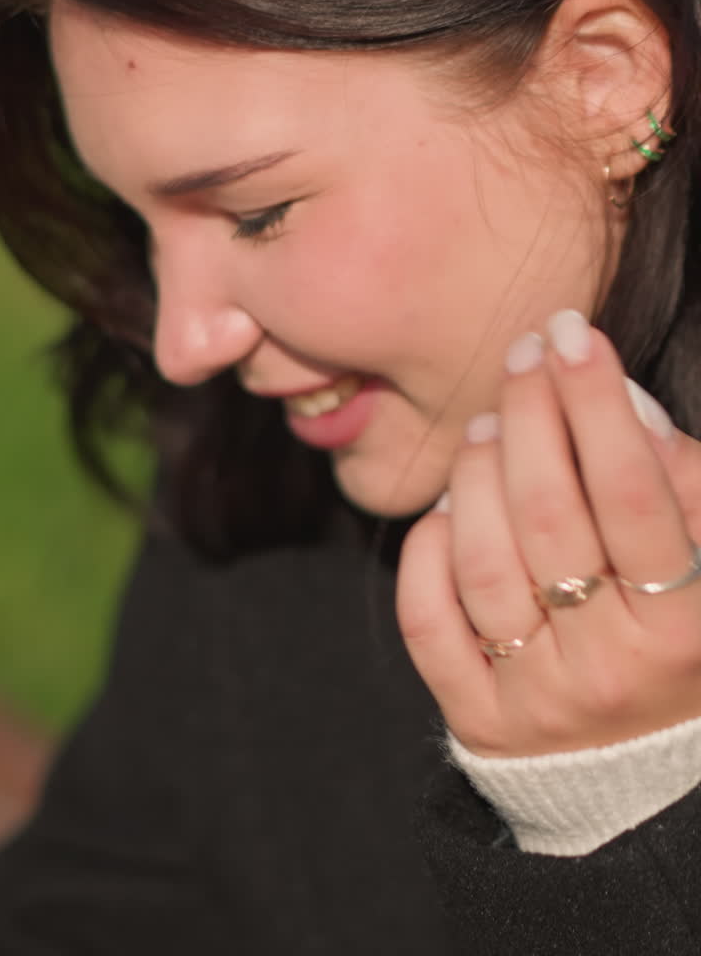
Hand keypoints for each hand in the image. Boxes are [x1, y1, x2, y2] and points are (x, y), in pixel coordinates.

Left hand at [396, 310, 700, 757]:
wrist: (648, 770)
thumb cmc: (684, 633)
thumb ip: (683, 483)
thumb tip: (618, 401)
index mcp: (687, 627)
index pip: (632, 492)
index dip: (596, 401)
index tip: (571, 333)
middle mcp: (611, 668)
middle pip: (549, 515)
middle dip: (530, 415)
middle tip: (523, 356)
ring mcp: (538, 699)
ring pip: (483, 562)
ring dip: (476, 473)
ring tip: (489, 426)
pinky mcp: (479, 719)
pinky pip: (429, 621)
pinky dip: (429, 549)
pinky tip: (450, 509)